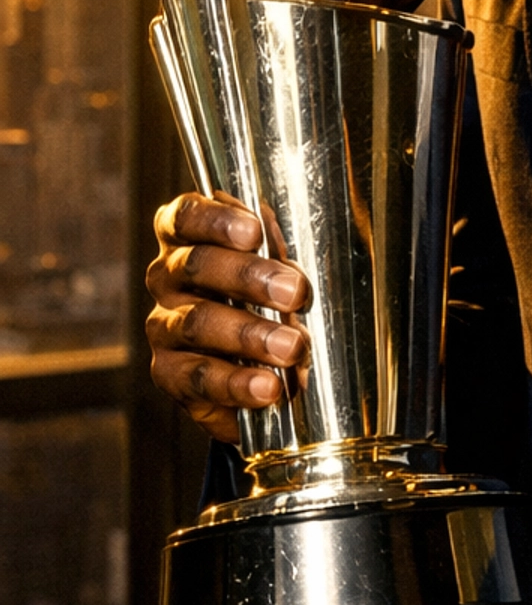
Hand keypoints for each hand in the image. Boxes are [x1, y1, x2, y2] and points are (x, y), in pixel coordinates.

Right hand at [145, 193, 311, 444]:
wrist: (262, 372)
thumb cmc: (271, 303)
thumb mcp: (280, 270)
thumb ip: (279, 252)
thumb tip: (288, 241)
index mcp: (189, 240)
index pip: (184, 217)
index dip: (214, 220)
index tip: (253, 231)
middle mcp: (167, 278)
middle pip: (196, 266)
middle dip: (249, 277)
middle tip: (293, 292)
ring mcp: (164, 327)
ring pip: (197, 323)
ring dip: (249, 334)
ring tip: (291, 347)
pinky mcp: (169, 374)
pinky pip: (199, 378)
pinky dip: (238, 383)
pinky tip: (268, 387)